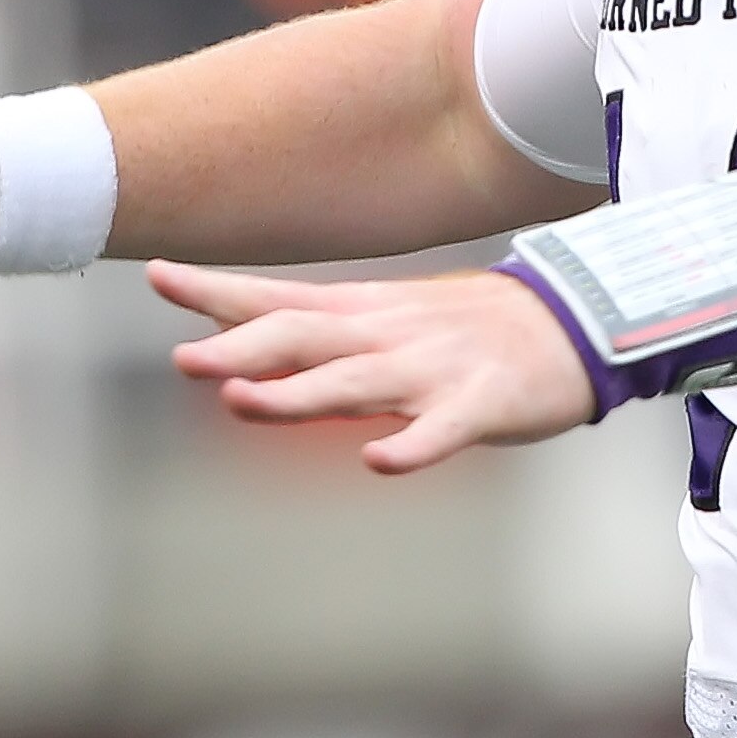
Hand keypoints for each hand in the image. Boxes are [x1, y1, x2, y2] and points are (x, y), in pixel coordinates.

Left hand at [156, 261, 596, 473]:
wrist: (577, 322)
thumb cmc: (472, 328)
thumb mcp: (389, 316)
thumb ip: (321, 332)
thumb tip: (238, 342)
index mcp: (365, 314)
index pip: (279, 299)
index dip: (218, 292)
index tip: (159, 275)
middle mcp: (389, 335)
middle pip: (306, 339)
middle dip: (243, 350)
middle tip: (184, 362)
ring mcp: (435, 369)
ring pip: (357, 383)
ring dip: (299, 395)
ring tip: (243, 405)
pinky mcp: (483, 404)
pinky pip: (442, 430)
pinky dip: (411, 446)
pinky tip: (378, 462)